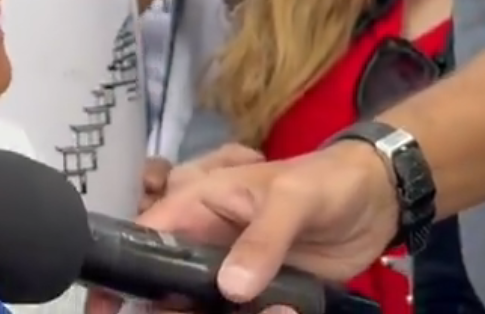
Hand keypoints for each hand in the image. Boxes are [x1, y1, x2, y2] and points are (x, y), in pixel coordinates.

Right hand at [84, 141, 396, 313]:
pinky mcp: (260, 296)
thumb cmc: (325, 184)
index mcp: (196, 206)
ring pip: (199, 307)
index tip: (105, 306)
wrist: (379, 202)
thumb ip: (262, 240)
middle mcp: (203, 243)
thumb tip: (229, 289)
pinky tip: (282, 313)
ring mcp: (231, 272)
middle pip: (164, 284)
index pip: (142, 237)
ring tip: (266, 311)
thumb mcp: (293, 200)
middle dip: (167, 309)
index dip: (120, 272)